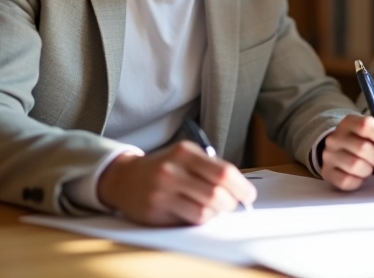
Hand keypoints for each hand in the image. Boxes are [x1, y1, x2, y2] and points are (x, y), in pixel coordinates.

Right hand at [96, 141, 255, 225]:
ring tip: (211, 208)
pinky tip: (194, 211)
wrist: (125, 178)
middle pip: (217, 194)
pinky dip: (199, 220)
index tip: (249, 196)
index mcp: (185, 152)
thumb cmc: (163, 168)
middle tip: (231, 205)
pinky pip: (189, 221)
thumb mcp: (185, 157)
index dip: (242, 187)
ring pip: (205, 211)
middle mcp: (173, 170)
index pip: (224, 172)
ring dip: (215, 214)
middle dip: (231, 204)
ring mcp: (163, 191)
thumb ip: (210, 168)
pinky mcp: (156, 210)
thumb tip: (241, 189)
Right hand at [321, 114, 373, 190]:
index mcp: (349, 122)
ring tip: (368, 167)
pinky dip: (358, 181)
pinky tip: (359, 175)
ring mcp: (329, 155)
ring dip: (368, 170)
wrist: (345, 152)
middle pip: (363, 148)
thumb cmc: (368, 141)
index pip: (366, 125)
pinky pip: (347, 181)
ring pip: (355, 165)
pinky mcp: (327, 172)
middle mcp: (335, 137)